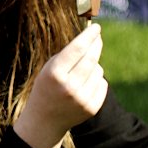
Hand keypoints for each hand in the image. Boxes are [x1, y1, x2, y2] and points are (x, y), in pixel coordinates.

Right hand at [13, 23, 107, 147]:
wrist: (45, 120)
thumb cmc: (47, 87)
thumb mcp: (49, 69)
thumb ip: (68, 56)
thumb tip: (92, 39)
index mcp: (54, 74)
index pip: (77, 49)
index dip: (89, 36)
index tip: (96, 27)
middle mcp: (69, 86)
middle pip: (91, 58)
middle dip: (96, 45)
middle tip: (98, 38)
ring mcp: (81, 98)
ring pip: (98, 70)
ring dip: (93, 66)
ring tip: (79, 74)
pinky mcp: (91, 108)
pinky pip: (102, 84)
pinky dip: (96, 80)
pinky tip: (84, 86)